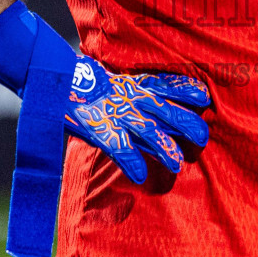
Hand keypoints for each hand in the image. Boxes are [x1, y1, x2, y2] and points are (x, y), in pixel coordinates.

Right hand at [65, 61, 211, 183]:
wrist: (53, 80)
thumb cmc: (83, 85)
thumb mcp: (112, 83)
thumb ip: (129, 93)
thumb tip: (150, 107)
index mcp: (132, 85)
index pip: (164, 85)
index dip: (184, 90)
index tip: (204, 97)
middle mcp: (128, 98)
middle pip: (164, 110)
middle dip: (185, 123)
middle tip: (202, 137)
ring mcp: (115, 114)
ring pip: (148, 131)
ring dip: (164, 148)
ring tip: (177, 164)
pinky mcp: (99, 129)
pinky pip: (119, 148)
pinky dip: (131, 162)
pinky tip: (140, 176)